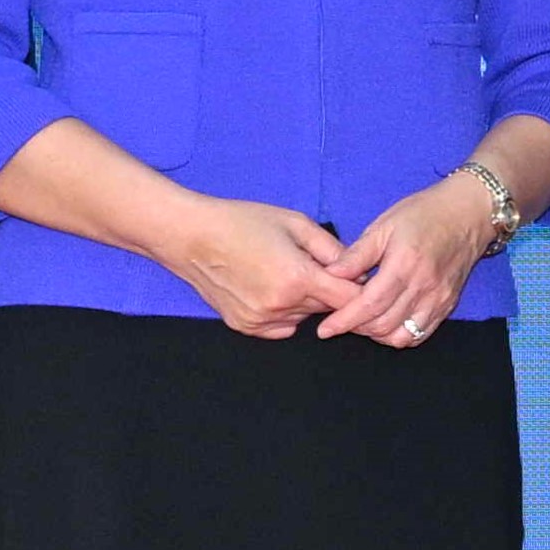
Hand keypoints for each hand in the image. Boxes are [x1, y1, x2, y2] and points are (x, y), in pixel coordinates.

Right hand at [167, 194, 360, 338]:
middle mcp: (281, 306)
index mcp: (298, 278)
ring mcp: (261, 320)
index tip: (359, 279)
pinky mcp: (245, 327)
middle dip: (330, 291)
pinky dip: (285, 314)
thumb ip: (331, 248)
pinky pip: (282, 327)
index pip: (349, 299)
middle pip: (328, 309)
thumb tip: (358, 269)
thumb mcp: (295, 223)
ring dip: (306, 302)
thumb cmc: (241, 222)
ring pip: (304, 318)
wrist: (190, 236)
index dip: (359, 289)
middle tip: (314, 266)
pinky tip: (270, 288)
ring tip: (285, 272)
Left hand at [323, 177, 509, 347]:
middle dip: (356, 328)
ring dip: (377, 335)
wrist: (469, 213)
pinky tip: (387, 323)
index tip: (325, 329)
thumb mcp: (384, 225)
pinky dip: (399, 336)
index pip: (369, 305)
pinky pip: (420, 334)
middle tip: (340, 320)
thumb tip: (330, 274)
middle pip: (383, 325)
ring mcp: (438, 299)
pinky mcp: (448, 305)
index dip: (344, 320)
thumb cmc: (424, 214)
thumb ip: (357, 254)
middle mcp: (423, 287)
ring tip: (363, 322)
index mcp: (404, 265)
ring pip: (401, 336)